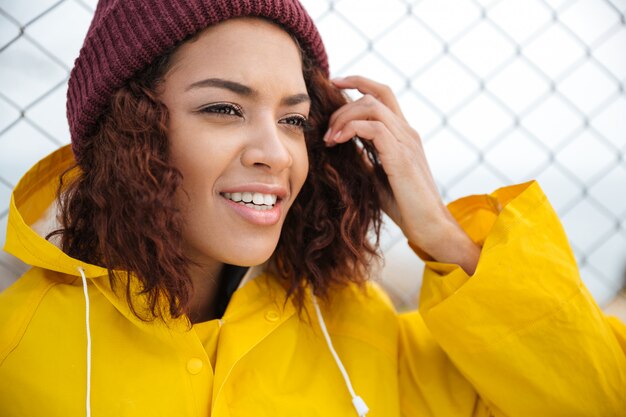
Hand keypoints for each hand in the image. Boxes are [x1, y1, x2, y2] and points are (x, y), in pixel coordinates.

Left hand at [326, 75, 479, 274]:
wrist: (429, 225)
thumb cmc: (404, 205)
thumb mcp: (376, 175)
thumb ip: (363, 156)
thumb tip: (339, 144)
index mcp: (402, 134)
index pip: (382, 94)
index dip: (358, 81)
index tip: (334, 83)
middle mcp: (407, 132)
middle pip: (375, 95)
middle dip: (344, 104)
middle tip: (326, 130)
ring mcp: (407, 142)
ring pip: (372, 107)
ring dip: (344, 117)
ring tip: (330, 138)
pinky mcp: (402, 157)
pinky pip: (374, 128)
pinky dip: (351, 129)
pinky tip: (338, 142)